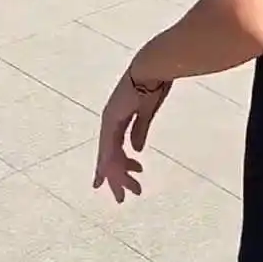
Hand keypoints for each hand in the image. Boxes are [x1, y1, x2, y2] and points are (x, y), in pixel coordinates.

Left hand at [93, 70, 170, 201]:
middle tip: (123, 197)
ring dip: (118, 175)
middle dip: (117, 177)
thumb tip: (136, 151)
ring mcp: (110, 118)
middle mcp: (111, 118)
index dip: (116, 164)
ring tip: (125, 194)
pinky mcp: (112, 117)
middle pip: (110, 154)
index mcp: (119, 116)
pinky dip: (111, 163)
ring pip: (109, 155)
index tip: (120, 180)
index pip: (114, 146)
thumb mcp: (147, 112)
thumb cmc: (154, 83)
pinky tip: (113, 177)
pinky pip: (110, 146)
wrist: (153, 66)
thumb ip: (140, 130)